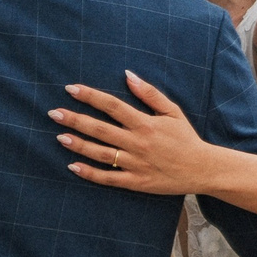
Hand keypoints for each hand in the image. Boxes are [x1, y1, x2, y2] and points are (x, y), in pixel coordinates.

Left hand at [51, 72, 223, 195]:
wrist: (202, 169)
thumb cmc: (186, 138)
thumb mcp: (172, 111)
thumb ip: (149, 93)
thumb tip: (128, 74)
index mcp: (145, 123)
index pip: (112, 106)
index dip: (90, 96)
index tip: (71, 89)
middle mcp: (137, 143)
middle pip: (101, 129)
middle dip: (76, 120)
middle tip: (54, 112)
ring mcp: (135, 164)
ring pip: (101, 153)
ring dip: (79, 145)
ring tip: (59, 136)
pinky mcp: (136, 182)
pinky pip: (109, 178)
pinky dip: (90, 173)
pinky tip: (73, 166)